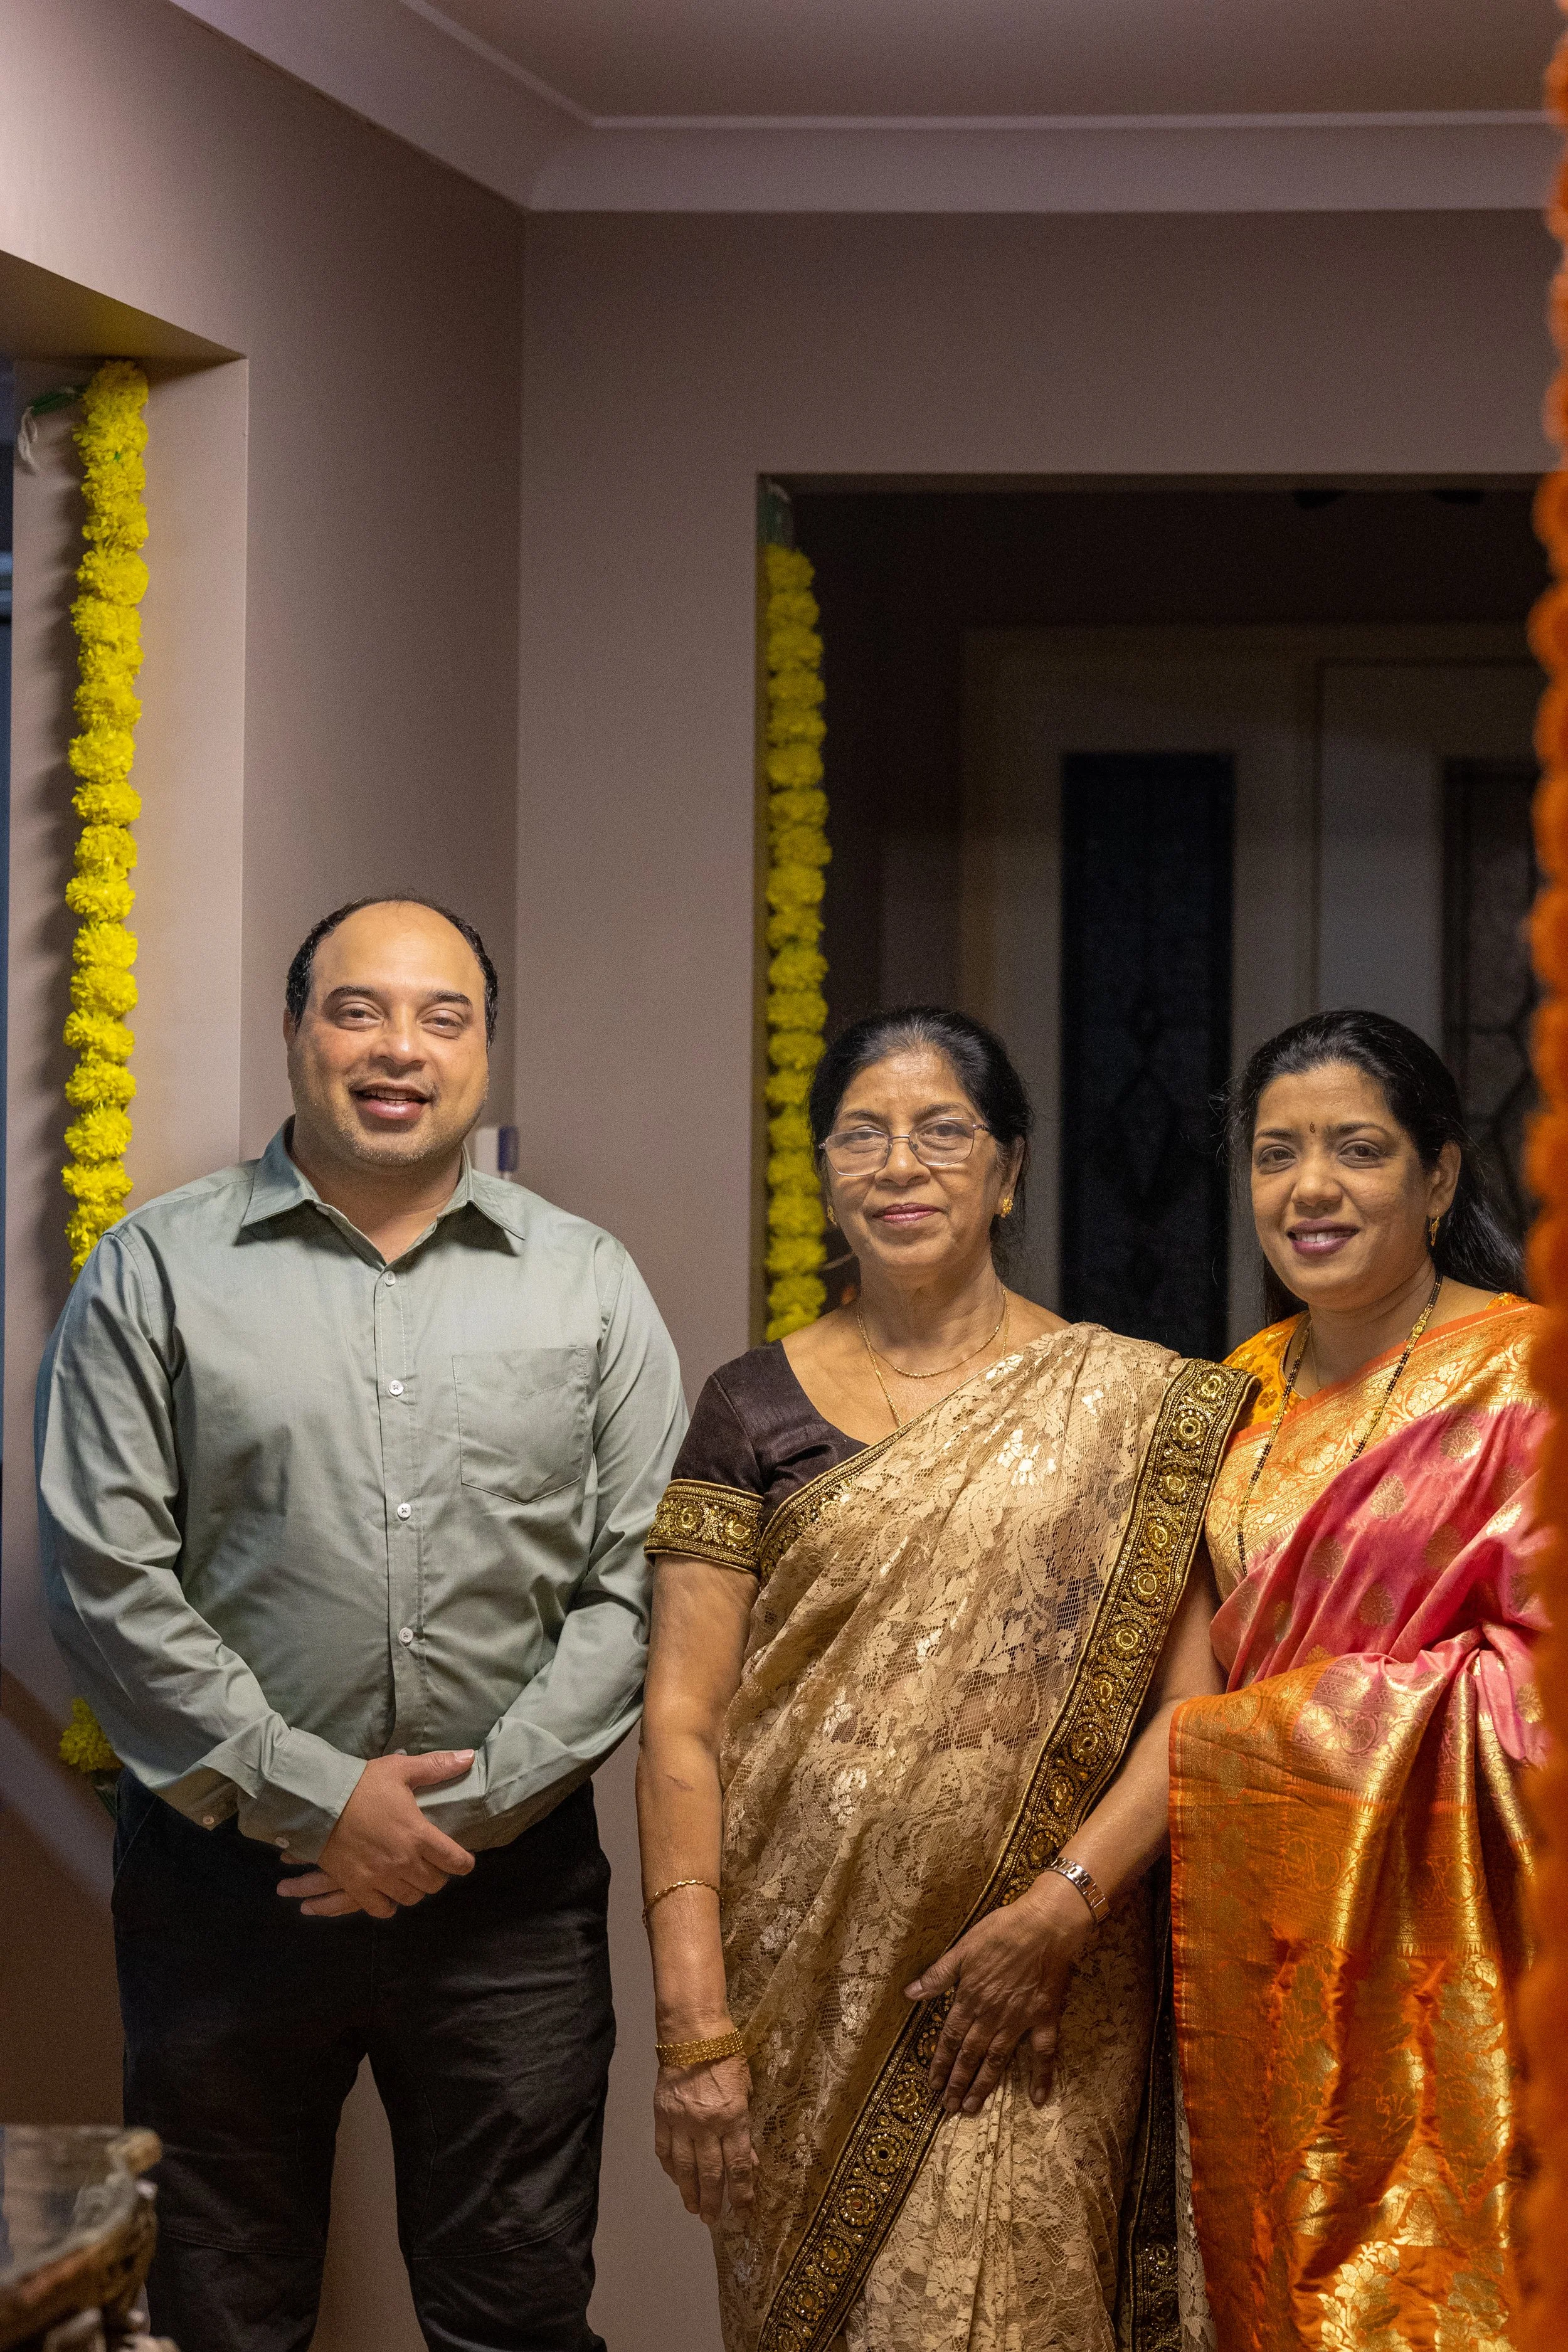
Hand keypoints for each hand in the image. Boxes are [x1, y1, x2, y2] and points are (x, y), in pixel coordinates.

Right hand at [277, 1750, 476, 1919]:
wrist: (319, 1801)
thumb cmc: (363, 1784)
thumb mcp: (401, 1769)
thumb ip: (437, 1766)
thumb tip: (469, 1758)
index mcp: (419, 1834)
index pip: (454, 1861)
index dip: (463, 1863)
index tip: (462, 1861)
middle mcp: (403, 1861)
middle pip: (434, 1884)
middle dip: (438, 1875)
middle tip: (432, 1864)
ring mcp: (380, 1878)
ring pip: (411, 1898)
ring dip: (414, 1888)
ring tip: (411, 1876)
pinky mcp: (358, 1887)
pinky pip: (382, 1909)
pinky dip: (388, 1905)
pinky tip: (388, 1892)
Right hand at [653, 2049, 755, 2224]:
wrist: (692, 2033)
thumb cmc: (727, 2055)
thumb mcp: (746, 2088)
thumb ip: (745, 2125)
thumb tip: (749, 2158)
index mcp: (733, 2117)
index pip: (739, 2165)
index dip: (742, 2192)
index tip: (744, 2211)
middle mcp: (707, 2125)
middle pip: (711, 2173)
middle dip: (714, 2201)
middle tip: (713, 2220)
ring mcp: (681, 2122)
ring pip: (685, 2168)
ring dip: (689, 2192)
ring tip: (693, 2209)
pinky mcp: (662, 2116)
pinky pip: (664, 2150)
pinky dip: (669, 2168)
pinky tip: (674, 2178)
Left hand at [904, 1878, 1091, 2115]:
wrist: (1045, 1925)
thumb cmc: (1002, 1931)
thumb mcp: (963, 1948)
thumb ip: (937, 1975)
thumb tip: (909, 1994)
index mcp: (970, 1998)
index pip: (951, 2037)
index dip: (940, 2061)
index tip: (932, 2084)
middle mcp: (992, 2015)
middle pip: (971, 2054)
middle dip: (957, 2081)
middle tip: (948, 2107)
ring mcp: (1019, 2020)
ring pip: (997, 2059)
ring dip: (984, 2085)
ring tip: (972, 2107)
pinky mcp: (1045, 2018)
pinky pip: (1043, 2053)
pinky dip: (1042, 2076)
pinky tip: (1039, 2099)